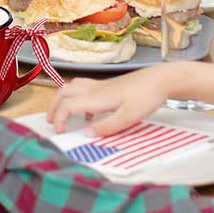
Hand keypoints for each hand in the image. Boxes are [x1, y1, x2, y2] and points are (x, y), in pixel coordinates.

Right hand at [47, 66, 177, 136]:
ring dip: (62, 99)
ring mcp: (100, 85)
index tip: (60, 132)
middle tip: (52, 122)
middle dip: (53, 106)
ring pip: (71, 87)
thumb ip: (107, 127)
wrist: (161, 79)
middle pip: (63, 92)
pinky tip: (89, 111)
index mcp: (97, 98)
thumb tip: (87, 134)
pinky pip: (83, 88)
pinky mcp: (108, 85)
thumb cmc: (147, 96)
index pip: (67, 105)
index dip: (59, 118)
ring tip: (63, 114)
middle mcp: (94, 89)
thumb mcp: (129, 117)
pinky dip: (77, 97)